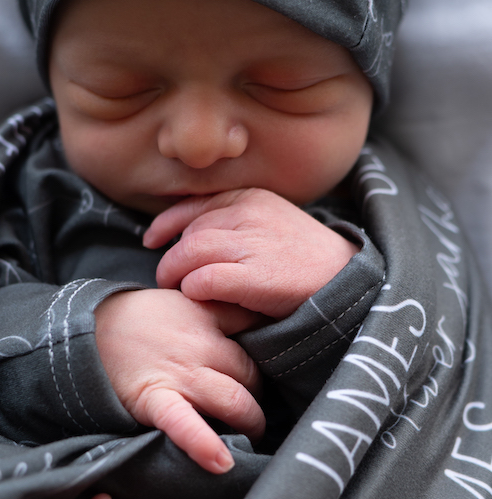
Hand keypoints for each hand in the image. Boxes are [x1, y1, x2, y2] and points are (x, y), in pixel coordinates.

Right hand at [95, 289, 263, 472]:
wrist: (87, 326)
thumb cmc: (140, 318)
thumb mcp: (183, 300)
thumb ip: (218, 311)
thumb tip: (259, 325)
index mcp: (208, 316)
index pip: (257, 329)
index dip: (274, 347)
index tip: (284, 361)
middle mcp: (201, 345)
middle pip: (252, 374)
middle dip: (260, 394)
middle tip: (255, 405)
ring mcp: (180, 374)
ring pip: (236, 402)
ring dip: (250, 423)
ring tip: (250, 434)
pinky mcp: (155, 399)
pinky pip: (185, 424)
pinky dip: (204, 445)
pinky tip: (222, 463)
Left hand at [144, 188, 357, 318]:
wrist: (346, 282)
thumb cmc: (305, 259)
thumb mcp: (272, 224)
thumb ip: (235, 223)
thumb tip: (188, 236)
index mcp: (251, 197)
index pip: (194, 206)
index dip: (166, 224)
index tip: (151, 240)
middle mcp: (249, 214)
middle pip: (188, 235)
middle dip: (171, 259)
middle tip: (169, 279)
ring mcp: (251, 244)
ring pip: (188, 255)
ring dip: (177, 277)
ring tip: (181, 291)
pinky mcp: (254, 276)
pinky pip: (201, 281)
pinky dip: (194, 292)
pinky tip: (204, 301)